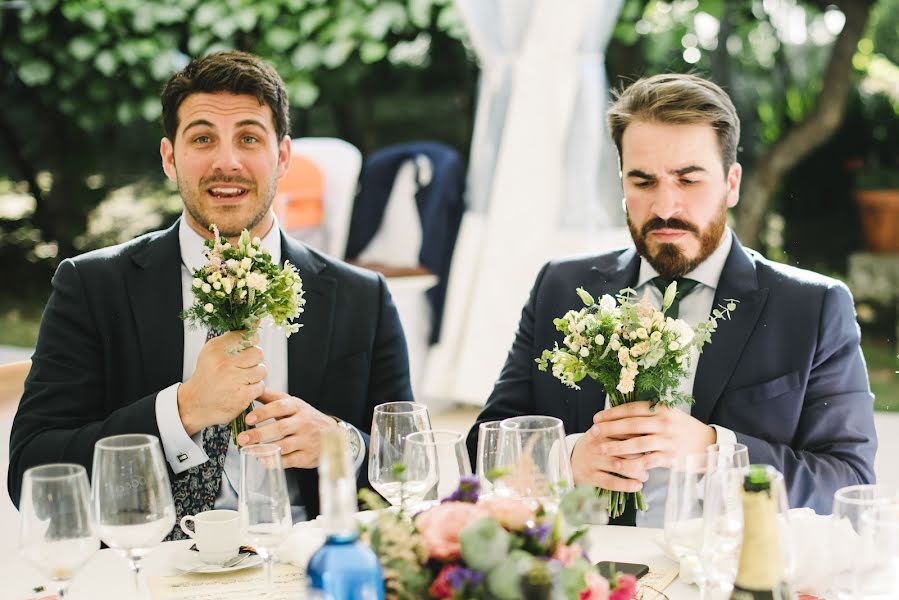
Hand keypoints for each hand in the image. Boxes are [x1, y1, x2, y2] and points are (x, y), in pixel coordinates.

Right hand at [177, 331, 266, 434]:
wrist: (195, 404)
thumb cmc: (208, 375)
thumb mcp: (213, 351)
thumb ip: (234, 337)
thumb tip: (256, 320)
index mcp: (217, 348)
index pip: (247, 336)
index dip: (251, 343)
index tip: (246, 349)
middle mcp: (224, 363)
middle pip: (258, 353)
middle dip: (254, 360)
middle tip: (243, 367)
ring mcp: (233, 380)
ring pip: (261, 370)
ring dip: (255, 376)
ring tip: (241, 379)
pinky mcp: (241, 396)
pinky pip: (260, 386)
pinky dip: (254, 389)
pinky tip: (242, 389)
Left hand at [236, 389, 339, 468]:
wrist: (333, 434)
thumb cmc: (306, 418)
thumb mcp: (293, 404)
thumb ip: (272, 398)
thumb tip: (253, 389)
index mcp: (298, 407)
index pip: (280, 407)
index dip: (264, 413)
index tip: (248, 419)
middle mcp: (304, 423)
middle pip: (281, 428)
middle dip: (260, 434)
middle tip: (242, 438)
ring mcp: (307, 440)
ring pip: (284, 446)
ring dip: (264, 449)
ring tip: (248, 451)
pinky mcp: (307, 456)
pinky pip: (290, 460)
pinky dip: (275, 461)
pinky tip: (263, 460)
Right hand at [571, 424, 648, 492]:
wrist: (569, 461)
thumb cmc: (594, 447)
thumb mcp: (603, 434)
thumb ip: (621, 432)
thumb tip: (649, 435)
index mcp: (601, 431)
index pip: (625, 433)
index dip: (641, 440)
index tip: (652, 445)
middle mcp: (596, 445)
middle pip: (624, 449)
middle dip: (641, 458)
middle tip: (651, 463)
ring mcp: (592, 461)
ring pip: (619, 466)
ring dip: (636, 472)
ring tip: (645, 476)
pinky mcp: (590, 477)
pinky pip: (611, 482)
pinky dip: (626, 485)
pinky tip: (637, 486)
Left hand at [591, 401, 716, 468]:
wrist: (707, 444)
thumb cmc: (681, 429)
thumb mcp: (667, 415)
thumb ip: (647, 414)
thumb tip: (617, 415)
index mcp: (662, 408)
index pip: (632, 408)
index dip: (612, 413)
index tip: (596, 418)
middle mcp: (665, 422)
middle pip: (632, 424)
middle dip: (610, 428)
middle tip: (594, 432)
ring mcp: (668, 440)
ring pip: (637, 443)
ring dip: (616, 447)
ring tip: (601, 449)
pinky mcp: (671, 457)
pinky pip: (647, 461)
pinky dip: (632, 464)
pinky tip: (619, 466)